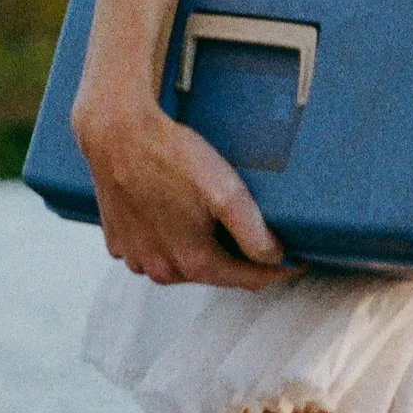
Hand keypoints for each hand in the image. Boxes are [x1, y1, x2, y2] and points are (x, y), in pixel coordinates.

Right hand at [73, 93, 287, 291]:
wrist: (116, 132)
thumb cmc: (170, 156)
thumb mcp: (226, 192)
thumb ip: (255, 233)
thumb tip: (274, 258)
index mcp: (192, 262)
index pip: (249, 280)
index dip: (277, 270)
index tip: (297, 259)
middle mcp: (161, 269)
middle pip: (215, 272)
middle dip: (237, 258)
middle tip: (256, 232)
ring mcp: (136, 257)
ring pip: (182, 263)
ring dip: (200, 248)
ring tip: (211, 218)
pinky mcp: (118, 241)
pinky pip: (153, 249)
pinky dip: (168, 238)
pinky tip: (174, 212)